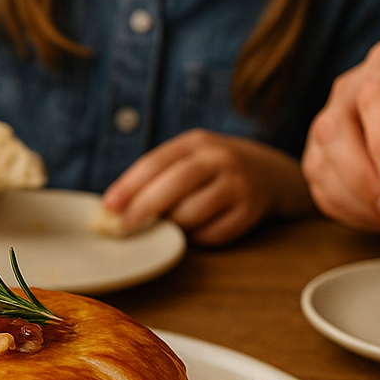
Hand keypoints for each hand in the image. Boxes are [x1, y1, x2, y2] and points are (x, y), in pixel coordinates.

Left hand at [100, 129, 308, 245]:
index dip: (129, 185)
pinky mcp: (251, 212)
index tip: (108, 206)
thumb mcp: (191, 157)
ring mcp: (239, 185)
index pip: (157, 161)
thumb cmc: (214, 169)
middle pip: (176, 184)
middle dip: (145, 207)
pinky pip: (213, 234)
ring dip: (174, 224)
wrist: (272, 173)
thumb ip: (159, 175)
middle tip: (124, 226)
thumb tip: (115, 208)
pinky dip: (197, 237)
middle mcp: (221, 159)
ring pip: (193, 213)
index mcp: (197, 142)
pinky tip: (196, 230)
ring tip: (171, 223)